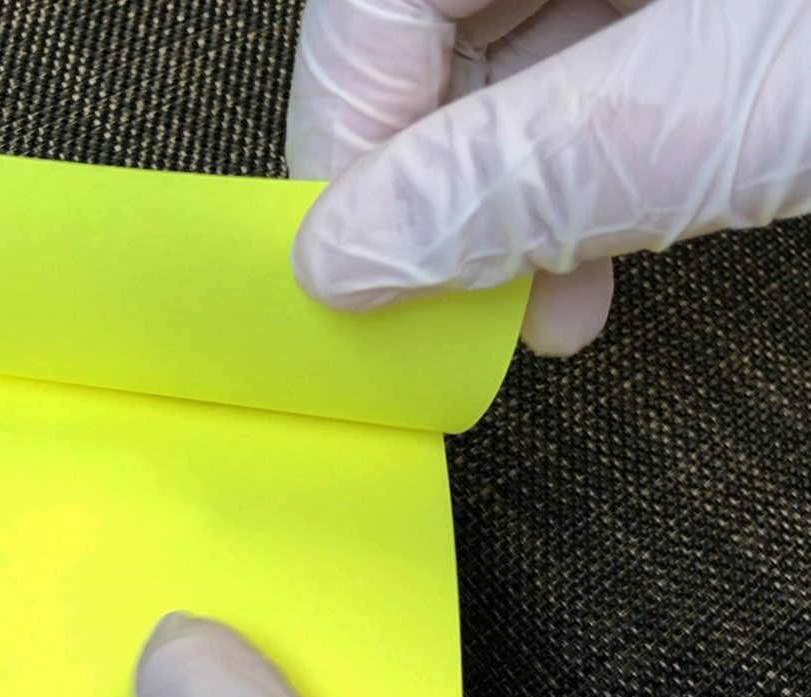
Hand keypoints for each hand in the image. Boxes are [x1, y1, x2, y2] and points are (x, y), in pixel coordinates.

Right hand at [287, 0, 810, 354]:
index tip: (350, 276)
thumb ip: (524, 175)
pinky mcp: (658, 0)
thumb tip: (348, 255)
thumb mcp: (711, 109)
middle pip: (420, 42)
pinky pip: (573, 70)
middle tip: (442, 306)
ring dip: (509, 201)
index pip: (367, 10)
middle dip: (436, 193)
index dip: (342, 150)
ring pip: (495, 66)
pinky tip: (595, 252)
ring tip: (537, 308)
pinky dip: (578, 168)